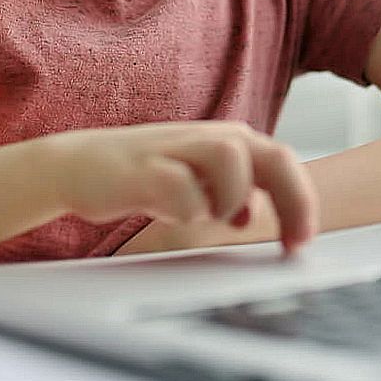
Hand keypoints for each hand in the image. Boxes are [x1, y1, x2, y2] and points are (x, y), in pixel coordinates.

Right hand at [47, 121, 316, 254]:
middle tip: (294, 243)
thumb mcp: (196, 181)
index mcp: (227, 140)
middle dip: (294, 200)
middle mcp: (209, 137)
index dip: (301, 201)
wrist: (79, 165)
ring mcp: (176, 148)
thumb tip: (252, 216)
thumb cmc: (144, 175)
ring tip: (211, 217)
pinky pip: (182, 187)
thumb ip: (229, 192)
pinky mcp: (144, 168)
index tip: (301, 242)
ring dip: (232, 197)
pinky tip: (172, 214)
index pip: (282, 162)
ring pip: (233, 158)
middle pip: (272, 155)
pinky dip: (187, 208)